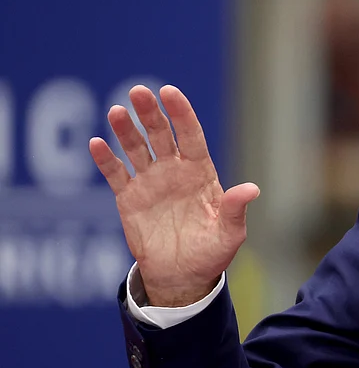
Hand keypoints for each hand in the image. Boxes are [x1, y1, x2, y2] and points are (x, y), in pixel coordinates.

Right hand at [89, 85, 258, 306]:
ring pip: (136, 148)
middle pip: (161, 134)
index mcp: (201, 173)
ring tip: (116, 111)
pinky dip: (106, 159)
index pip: (190, 135)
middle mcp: (174, 171)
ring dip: (125, 130)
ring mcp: (151, 182)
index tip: (169, 92)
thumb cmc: (212, 253)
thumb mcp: (229, 233)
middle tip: (138, 92)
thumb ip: (235, 209)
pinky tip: (96, 143)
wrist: (183, 276)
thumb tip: (251, 189)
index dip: (181, 113)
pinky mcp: (129, 198)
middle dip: (150, 113)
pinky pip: (116, 174)